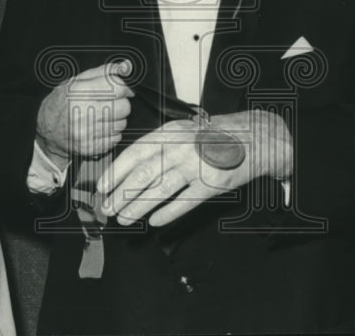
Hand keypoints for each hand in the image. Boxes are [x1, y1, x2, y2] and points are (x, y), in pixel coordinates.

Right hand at [36, 60, 133, 164]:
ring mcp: (86, 132)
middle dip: (121, 104)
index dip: (125, 87)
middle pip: (124, 107)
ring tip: (102, 116)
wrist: (46, 130)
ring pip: (121, 124)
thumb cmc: (63, 102)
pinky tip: (99, 128)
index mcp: (79, 91)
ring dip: (117, 119)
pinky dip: (111, 133)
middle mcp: (82, 112)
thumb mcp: (78, 80)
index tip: (123, 89)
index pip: (117, 87)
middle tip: (111, 103)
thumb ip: (104, 72)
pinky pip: (115, 139)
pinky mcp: (90, 147)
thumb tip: (126, 66)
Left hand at [95, 109, 292, 226]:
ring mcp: (197, 165)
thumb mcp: (181, 132)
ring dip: (138, 207)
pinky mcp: (212, 183)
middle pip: (144, 174)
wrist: (251, 138)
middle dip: (121, 194)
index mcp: (170, 132)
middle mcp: (181, 147)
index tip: (102, 187)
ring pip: (160, 190)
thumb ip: (157, 147)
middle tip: (108, 209)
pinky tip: (154, 222)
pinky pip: (184, 202)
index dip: (116, 171)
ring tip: (124, 219)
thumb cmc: (210, 137)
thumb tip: (126, 171)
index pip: (136, 152)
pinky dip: (167, 214)